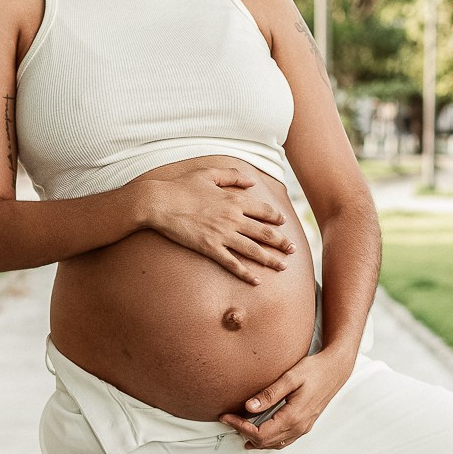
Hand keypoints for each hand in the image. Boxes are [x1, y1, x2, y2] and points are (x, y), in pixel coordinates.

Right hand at [136, 158, 295, 284]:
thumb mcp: (208, 173)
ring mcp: (222, 234)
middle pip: (264, 233)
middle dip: (281, 242)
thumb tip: (251, 182)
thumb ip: (232, 176)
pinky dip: (245, 273)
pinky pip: (232, 263)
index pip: (263, 210)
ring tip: (283, 267)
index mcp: (234, 199)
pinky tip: (256, 280)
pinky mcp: (209, 248)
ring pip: (253, 250)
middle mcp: (232, 218)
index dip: (276, 218)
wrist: (159, 202)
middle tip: (293, 249)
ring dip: (270, 260)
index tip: (283, 223)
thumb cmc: (181, 186)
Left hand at [220, 347, 353, 449]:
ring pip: (274, 444)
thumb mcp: (290, 377)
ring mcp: (303, 428)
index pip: (260, 432)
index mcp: (293, 417)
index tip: (226, 417)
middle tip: (229, 420)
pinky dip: (269, 440)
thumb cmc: (315, 370)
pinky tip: (260, 435)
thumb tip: (249, 407)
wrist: (335, 369)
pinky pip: (284, 441)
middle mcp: (299, 427)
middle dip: (244, 433)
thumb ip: (270, 394)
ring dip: (255, 440)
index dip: (240, 426)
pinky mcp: (305, 425)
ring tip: (239, 429)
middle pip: (265, 442)